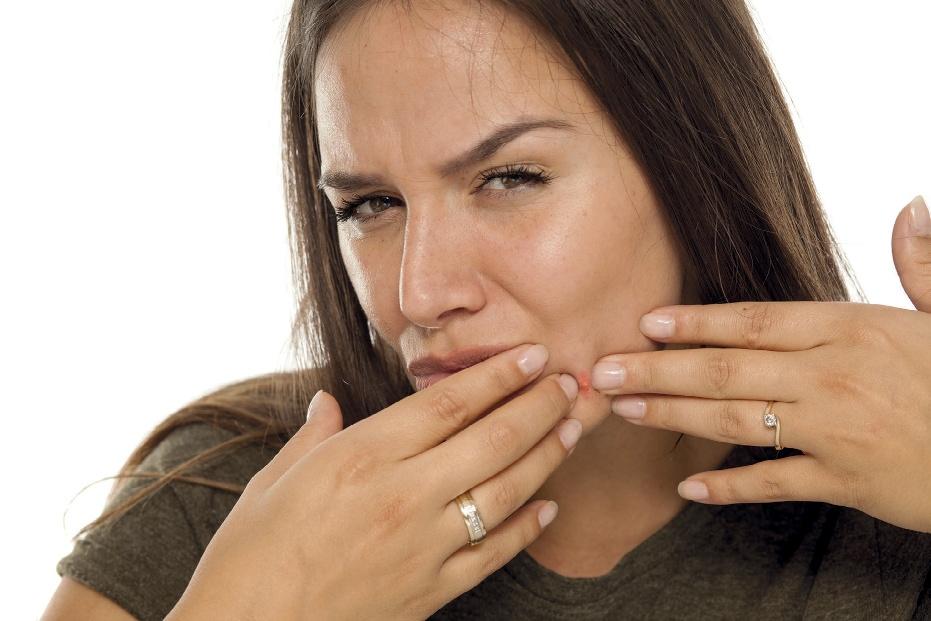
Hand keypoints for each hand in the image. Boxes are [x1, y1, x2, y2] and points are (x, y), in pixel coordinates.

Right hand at [166, 343, 579, 620]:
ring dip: (547, 456)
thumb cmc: (250, 557)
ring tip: (572, 428)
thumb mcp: (272, 482)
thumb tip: (325, 402)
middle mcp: (403, 496)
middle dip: (539, 406)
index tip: (532, 353)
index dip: (498, 374)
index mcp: (361, 457)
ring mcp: (423, 547)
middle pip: (492, 439)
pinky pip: (494, 554)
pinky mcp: (431, 592)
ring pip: (505, 491)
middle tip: (568, 383)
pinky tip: (547, 507)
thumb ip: (312, 435)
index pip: (448, 403)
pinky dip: (526, 528)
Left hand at [589, 195, 930, 533]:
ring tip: (625, 411)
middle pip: (727, 369)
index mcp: (850, 327)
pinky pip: (774, 483)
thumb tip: (912, 204)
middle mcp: (833, 375)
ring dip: (673, 415)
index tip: (645, 323)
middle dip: (657, 369)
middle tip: (602, 371)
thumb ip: (920, 263)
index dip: (695, 322)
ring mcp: (836, 430)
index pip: (754, 320)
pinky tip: (685, 487)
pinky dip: (729, 488)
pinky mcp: (846, 481)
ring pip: (736, 421)